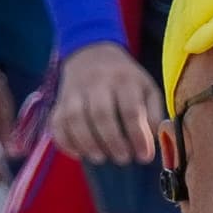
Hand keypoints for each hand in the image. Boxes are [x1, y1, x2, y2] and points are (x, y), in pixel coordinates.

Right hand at [50, 42, 163, 166]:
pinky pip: (57, 123)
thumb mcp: (147, 88)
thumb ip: (154, 113)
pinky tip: (79, 154)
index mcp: (124, 79)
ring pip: (75, 118)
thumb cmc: (126, 79)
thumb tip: (155, 141)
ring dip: (87, 142)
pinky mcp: (60, 101)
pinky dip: (66, 141)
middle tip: (123, 158)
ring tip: (101, 157)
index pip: (131, 110)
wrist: (92, 53)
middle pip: (101, 114)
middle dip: (113, 141)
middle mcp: (97, 82)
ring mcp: (75, 91)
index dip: (138, 136)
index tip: (144, 156)